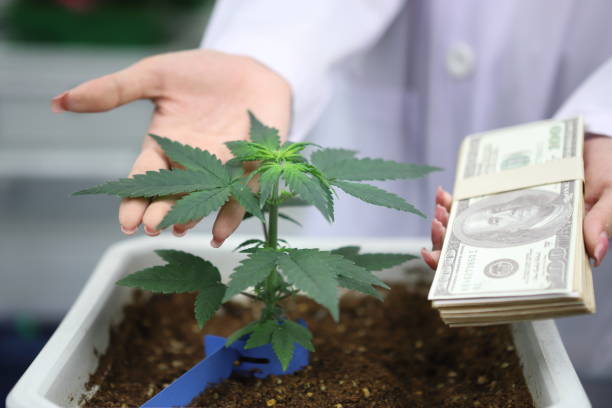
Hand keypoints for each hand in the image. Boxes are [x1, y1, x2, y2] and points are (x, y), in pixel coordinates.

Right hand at [51, 49, 291, 245]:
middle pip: (173, 194)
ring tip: (179, 227)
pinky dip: (233, 213)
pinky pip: (242, 194)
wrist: (247, 67)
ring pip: (205, 199)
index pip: (145, 178)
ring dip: (192, 215)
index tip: (126, 221)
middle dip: (161, 211)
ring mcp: (223, 168)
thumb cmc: (200, 72)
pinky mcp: (252, 166)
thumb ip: (114, 90)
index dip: (134, 199)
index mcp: (165, 147)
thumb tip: (59, 101)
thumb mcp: (154, 75)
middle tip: (151, 226)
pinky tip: (221, 231)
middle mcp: (192, 164)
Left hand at [421, 133, 611, 268]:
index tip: (442, 260)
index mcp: (551, 250)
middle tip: (438, 228)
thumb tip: (595, 254)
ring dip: (449, 223)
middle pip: (480, 255)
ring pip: (472, 232)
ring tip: (440, 208)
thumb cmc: (610, 171)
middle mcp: (526, 239)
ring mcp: (513, 220)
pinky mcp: (504, 200)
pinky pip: (475, 206)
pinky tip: (445, 193)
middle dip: (450, 246)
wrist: (598, 140)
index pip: (509, 274)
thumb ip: (604, 220)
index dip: (472, 275)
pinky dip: (458, 201)